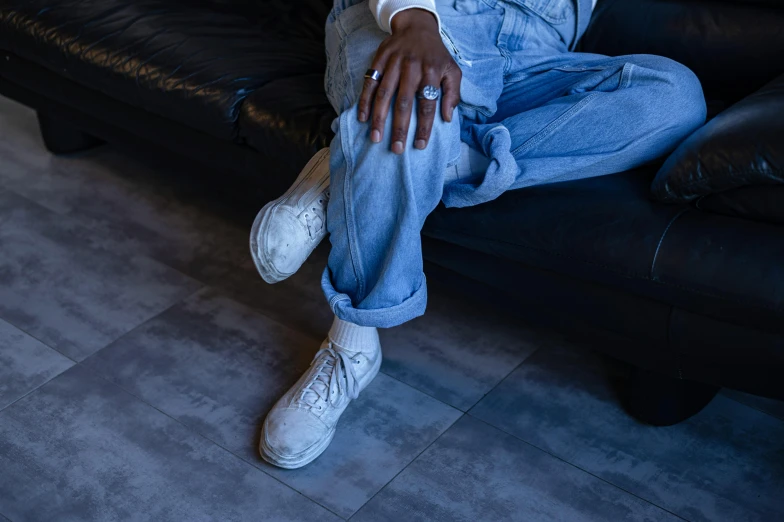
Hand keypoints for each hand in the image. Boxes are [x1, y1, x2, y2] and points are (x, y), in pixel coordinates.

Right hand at [358, 9, 461, 153]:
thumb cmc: (436, 55)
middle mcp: (412, 67)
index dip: (424, 126)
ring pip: (384, 94)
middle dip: (400, 128)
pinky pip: (370, 82)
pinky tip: (363, 118)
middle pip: (404, 102)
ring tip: (376, 138)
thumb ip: (453, 93)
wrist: (417, 26)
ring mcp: (393, 63)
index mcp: (432, 71)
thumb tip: (446, 118)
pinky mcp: (379, 59)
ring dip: (379, 118)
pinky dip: (365, 101)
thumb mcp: (452, 70)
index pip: (428, 104)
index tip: (419, 146)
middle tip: (396, 149)